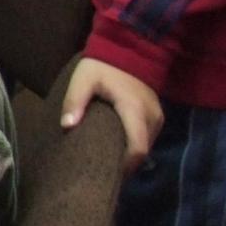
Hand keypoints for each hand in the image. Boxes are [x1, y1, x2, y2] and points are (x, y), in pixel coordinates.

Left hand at [62, 57, 162, 173]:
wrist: (129, 49)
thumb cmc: (103, 66)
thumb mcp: (83, 79)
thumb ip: (75, 101)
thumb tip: (67, 126)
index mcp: (134, 110)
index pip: (137, 148)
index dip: (125, 166)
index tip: (108, 175)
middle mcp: (152, 117)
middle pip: (143, 152)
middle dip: (126, 165)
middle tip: (103, 173)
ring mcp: (158, 117)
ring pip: (146, 146)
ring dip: (130, 156)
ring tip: (108, 163)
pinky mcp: (157, 116)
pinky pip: (147, 138)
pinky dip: (134, 146)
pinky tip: (118, 150)